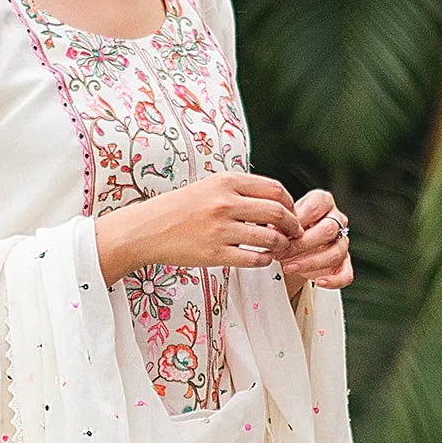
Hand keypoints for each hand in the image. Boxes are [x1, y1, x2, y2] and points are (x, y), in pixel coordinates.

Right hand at [95, 171, 301, 284]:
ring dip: (281, 244)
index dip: (289, 203)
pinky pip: (254, 258)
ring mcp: (221, 229)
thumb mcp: (209, 187)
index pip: (274, 189)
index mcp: (226, 182)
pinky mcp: (215, 254)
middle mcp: (225, 203)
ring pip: (270, 237)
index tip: (291, 212)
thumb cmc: (179, 209)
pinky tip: (264, 258)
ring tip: (279, 247)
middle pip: (277, 212)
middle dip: (292, 224)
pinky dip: (266, 259)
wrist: (147, 230)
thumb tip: (274, 199)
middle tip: (294, 232)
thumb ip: (239, 190)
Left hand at [279, 188, 352, 296]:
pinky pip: (346, 274)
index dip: (298, 220)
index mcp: (324, 202)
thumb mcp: (282, 221)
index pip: (316, 207)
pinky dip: (334, 281)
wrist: (292, 245)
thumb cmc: (288, 228)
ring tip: (288, 267)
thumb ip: (282, 223)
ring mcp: (342, 242)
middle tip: (280, 253)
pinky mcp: (344, 263)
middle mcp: (337, 220)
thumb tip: (276, 233)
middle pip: (328, 230)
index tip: (280, 231)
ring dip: (310, 263)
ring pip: (335, 252)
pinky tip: (319, 282)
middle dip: (301, 244)